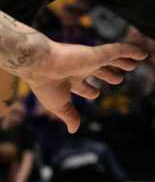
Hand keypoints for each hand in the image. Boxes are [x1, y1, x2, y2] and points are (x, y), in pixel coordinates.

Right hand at [23, 37, 145, 132]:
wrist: (39, 65)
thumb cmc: (45, 85)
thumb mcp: (59, 105)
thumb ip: (69, 116)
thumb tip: (73, 131)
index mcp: (68, 80)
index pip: (83, 87)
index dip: (91, 91)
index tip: (96, 93)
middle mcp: (79, 69)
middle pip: (98, 72)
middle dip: (108, 75)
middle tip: (118, 79)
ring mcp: (89, 60)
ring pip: (110, 60)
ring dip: (122, 62)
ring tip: (134, 64)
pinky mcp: (96, 53)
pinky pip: (118, 50)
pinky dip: (130, 51)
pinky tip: (142, 54)